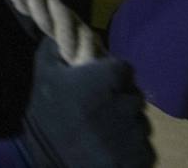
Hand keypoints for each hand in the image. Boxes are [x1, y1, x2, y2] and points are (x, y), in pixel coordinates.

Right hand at [22, 39, 153, 167]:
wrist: (51, 163)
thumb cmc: (48, 117)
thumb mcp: (44, 77)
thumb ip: (53, 50)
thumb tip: (59, 32)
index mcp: (107, 79)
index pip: (124, 68)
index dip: (112, 76)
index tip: (98, 86)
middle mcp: (128, 102)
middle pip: (134, 96)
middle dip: (120, 101)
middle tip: (98, 113)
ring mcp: (138, 131)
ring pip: (139, 122)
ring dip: (126, 126)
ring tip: (103, 135)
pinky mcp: (143, 156)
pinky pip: (143, 147)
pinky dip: (130, 149)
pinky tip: (110, 151)